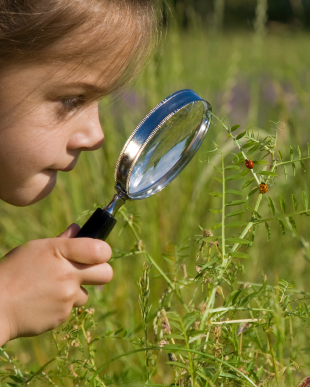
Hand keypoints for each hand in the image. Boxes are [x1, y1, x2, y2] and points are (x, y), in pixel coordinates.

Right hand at [0, 224, 112, 345]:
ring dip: (74, 292)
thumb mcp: (36, 248)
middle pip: (106, 274)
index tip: (97, 254)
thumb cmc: (14, 271)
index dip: (102, 252)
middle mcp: (68, 275)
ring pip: (85, 294)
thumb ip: (62, 240)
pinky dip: (60, 306)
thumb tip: (78, 228)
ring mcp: (67, 297)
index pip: (101, 250)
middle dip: (100, 272)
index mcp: (61, 252)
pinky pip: (69, 309)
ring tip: (51, 289)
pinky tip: (43, 301)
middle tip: (85, 272)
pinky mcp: (62, 316)